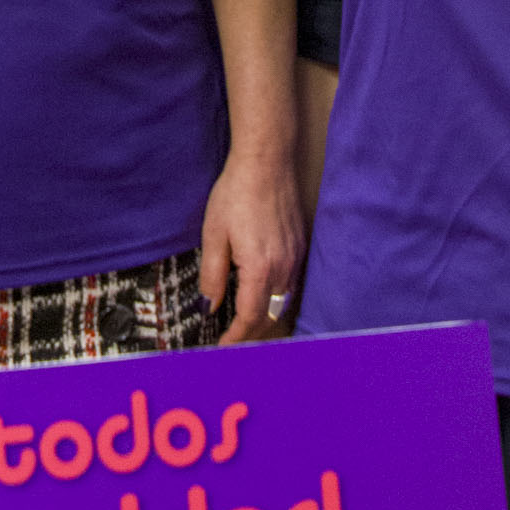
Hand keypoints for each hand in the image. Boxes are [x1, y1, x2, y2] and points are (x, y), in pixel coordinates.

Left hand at [199, 149, 305, 342]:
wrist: (267, 162)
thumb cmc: (237, 193)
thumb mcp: (213, 234)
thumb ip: (212, 275)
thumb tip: (209, 306)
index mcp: (260, 268)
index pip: (250, 318)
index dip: (236, 338)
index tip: (222, 347)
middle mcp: (283, 268)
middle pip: (270, 316)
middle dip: (250, 334)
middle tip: (231, 341)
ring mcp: (296, 258)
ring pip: (283, 303)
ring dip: (265, 318)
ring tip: (245, 325)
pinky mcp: (300, 247)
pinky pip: (291, 285)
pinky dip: (277, 299)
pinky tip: (263, 296)